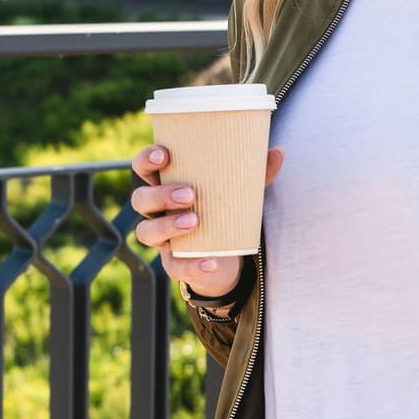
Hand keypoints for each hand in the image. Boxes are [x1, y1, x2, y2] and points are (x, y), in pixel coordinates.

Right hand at [129, 143, 286, 302]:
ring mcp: (162, 239)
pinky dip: (193, 265)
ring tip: (194, 220)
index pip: (143, 169)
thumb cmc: (224, 212)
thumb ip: (256, 173)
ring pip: (146, 232)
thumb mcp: (240, 191)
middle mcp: (157, 212)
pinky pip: (175, 266)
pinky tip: (212, 261)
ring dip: (167, 225)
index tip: (164, 154)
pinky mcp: (174, 265)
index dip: (146, 160)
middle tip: (190, 193)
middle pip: (140, 199)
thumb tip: (279, 151)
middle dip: (160, 194)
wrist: (227, 257)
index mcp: (167, 185)